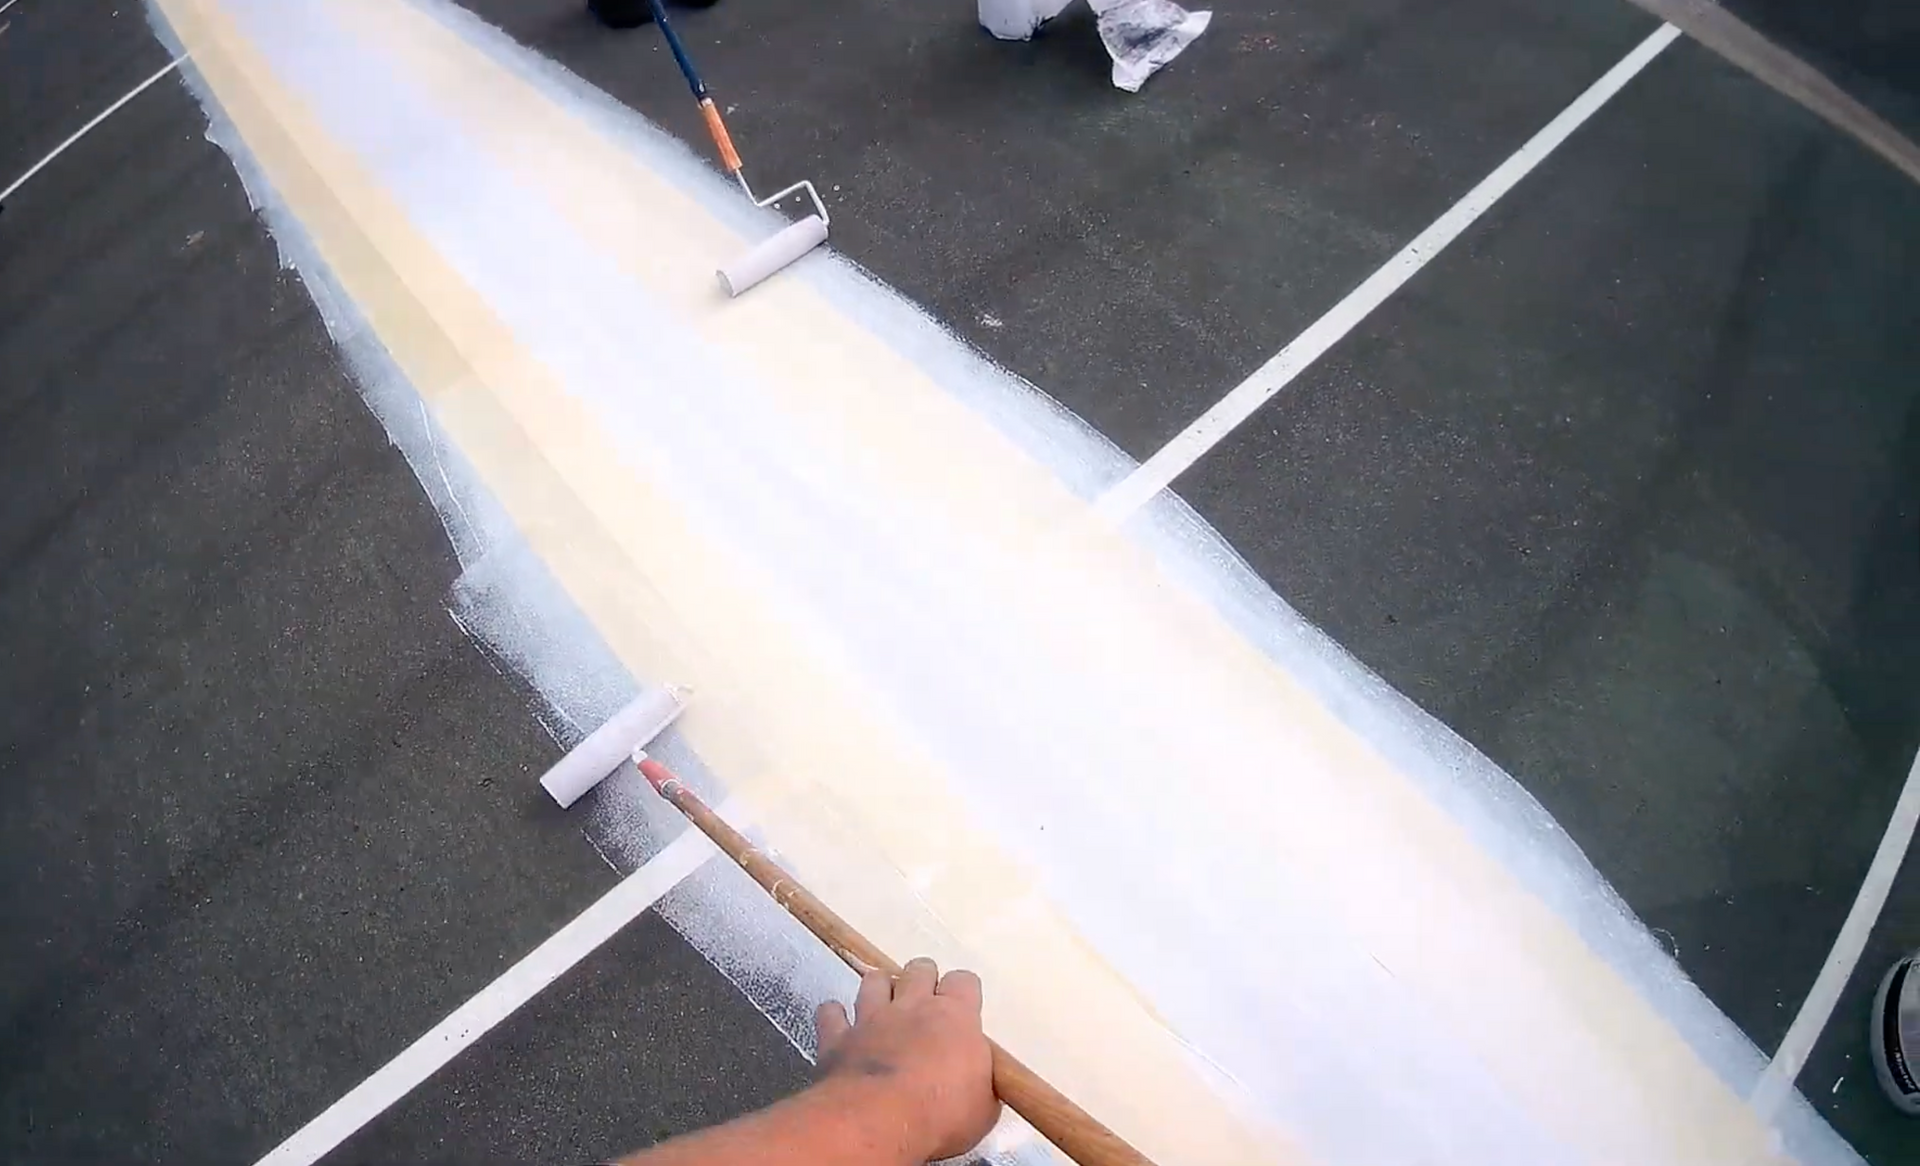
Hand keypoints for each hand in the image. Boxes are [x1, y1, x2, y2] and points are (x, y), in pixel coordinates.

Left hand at [814, 958, 999, 1161]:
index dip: (962, 992)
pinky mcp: (837, 1037)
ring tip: (882, 1005)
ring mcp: (871, 1018)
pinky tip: (839, 1023)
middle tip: (924, 1003)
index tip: (963, 1010)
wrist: (880, 1122)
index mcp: (954, 1017)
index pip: (964, 981)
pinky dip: (834, 1015)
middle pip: (919, 969)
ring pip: (873, 980)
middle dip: (922, 979)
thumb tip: (977, 1078)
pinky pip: (831, 1013)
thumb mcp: (983, 1107)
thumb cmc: (942, 1114)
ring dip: (879, 988)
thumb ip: (981, 1081)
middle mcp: (912, 1006)